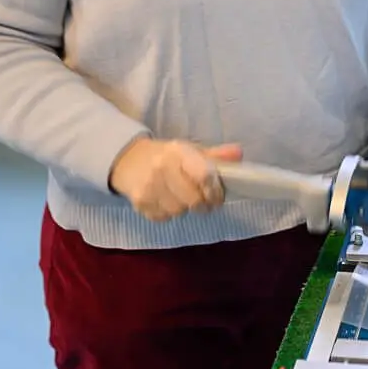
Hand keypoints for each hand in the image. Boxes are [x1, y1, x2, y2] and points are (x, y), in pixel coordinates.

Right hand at [109, 137, 242, 221]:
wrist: (129, 160)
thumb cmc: (167, 157)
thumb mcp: (190, 150)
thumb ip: (215, 155)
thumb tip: (238, 154)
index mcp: (179, 152)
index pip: (203, 176)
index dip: (215, 191)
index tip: (218, 197)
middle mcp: (162, 168)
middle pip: (193, 200)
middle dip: (203, 205)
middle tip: (205, 203)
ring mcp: (149, 187)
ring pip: (179, 212)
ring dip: (185, 209)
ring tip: (183, 198)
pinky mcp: (140, 203)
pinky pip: (164, 218)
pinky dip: (169, 214)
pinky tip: (167, 202)